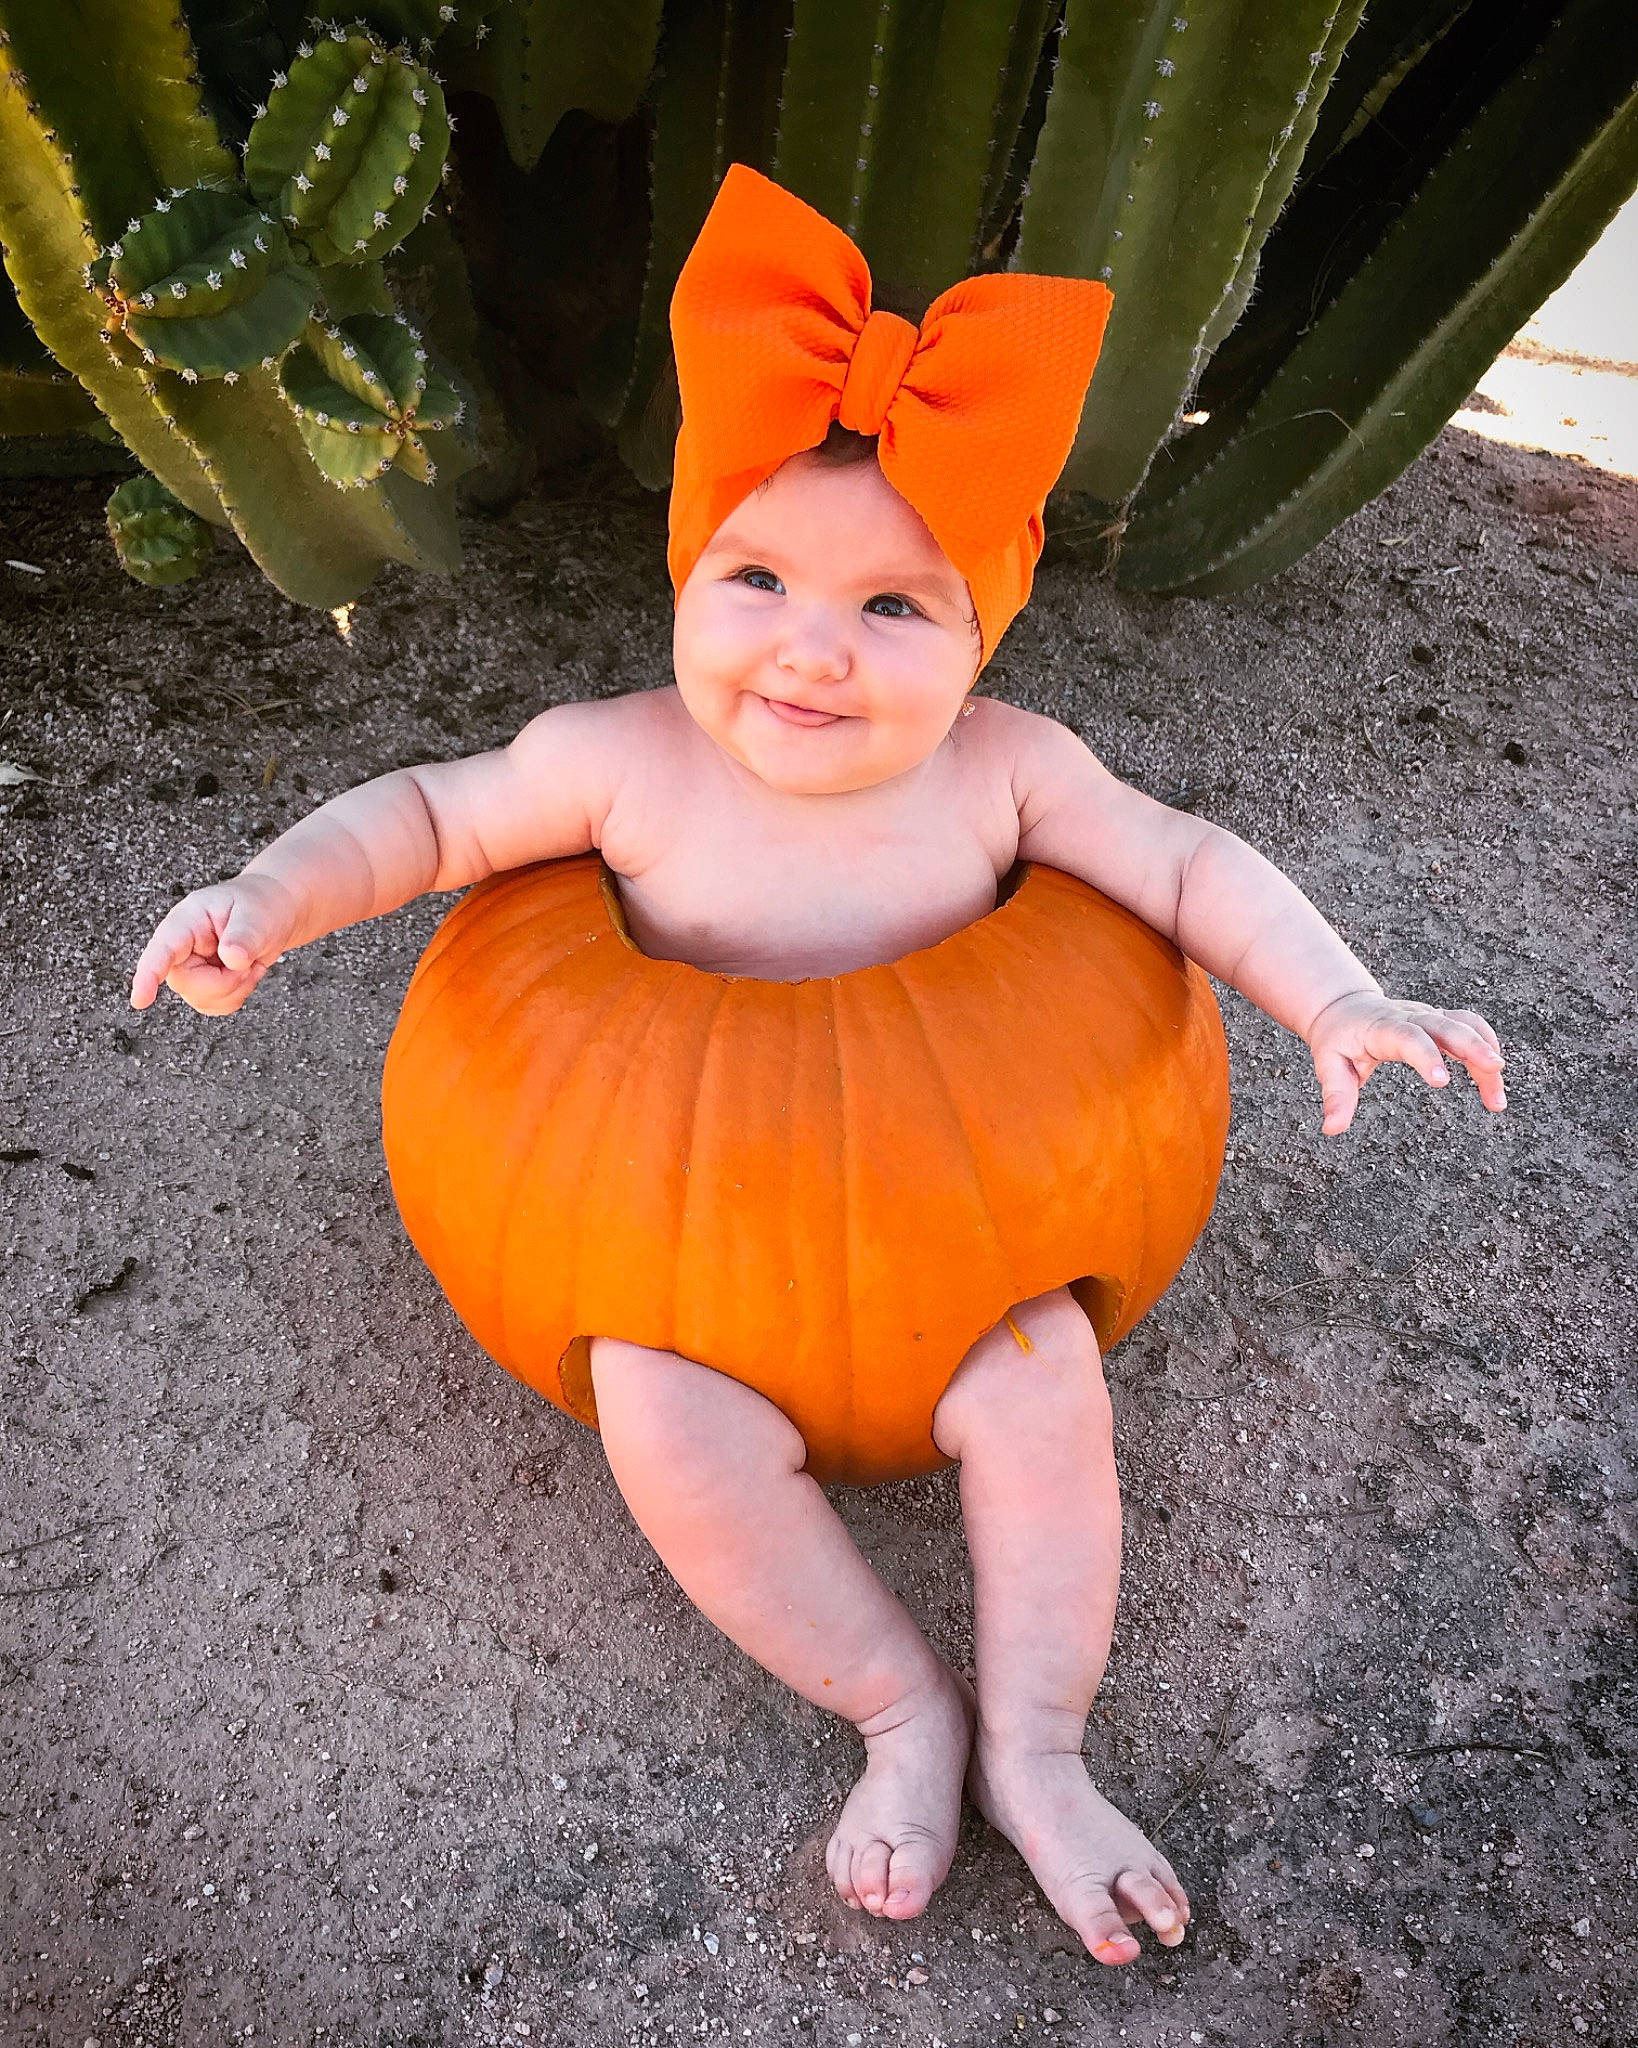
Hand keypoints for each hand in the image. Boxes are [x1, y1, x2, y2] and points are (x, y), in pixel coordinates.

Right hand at [129, 872, 301, 1016]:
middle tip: (249, 961)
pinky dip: (238, 994)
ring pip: (203, 1000)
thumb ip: (244, 935)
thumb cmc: (258, 905)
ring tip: (249, 962)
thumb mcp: (256, 914)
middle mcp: (181, 947)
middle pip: (187, 984)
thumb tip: (231, 958)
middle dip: (226, 981)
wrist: (272, 913)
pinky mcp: (203, 985)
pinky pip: (216, 1006)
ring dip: (236, 988)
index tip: (140, 1000)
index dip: (149, 974)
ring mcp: (190, 969)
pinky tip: (245, 973)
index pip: (163, 949)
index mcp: (187, 921)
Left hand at [1306, 989, 1504, 1134]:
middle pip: (1447, 1025)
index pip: (1407, 1037)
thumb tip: (1332, 1129)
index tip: (1442, 1081)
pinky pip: (1471, 1027)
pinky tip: (1495, 1079)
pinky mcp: (1440, 1021)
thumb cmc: (1337, 1038)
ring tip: (1497, 1097)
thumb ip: (1336, 1095)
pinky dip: (1487, 1046)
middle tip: (1495, 1070)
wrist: (1345, 1008)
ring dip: (1487, 1052)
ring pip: (1466, 1025)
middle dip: (1473, 1046)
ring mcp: (1428, 1016)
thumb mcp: (1328, 1064)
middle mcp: (1410, 1017)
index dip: (1426, 1055)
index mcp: (1382, 1028)